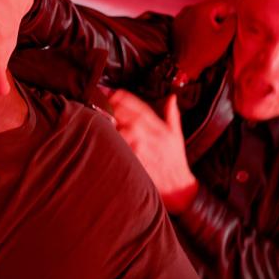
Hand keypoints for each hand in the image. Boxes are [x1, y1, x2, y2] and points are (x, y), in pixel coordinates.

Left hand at [109, 91, 198, 212]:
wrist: (177, 185)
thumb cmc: (175, 160)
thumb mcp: (177, 135)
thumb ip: (172, 114)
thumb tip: (171, 98)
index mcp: (159, 127)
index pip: (140, 106)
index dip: (125, 97)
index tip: (114, 93)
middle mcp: (150, 135)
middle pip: (128, 115)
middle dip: (115, 107)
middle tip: (104, 103)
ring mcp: (141, 148)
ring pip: (122, 130)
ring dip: (111, 123)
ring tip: (101, 118)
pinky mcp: (134, 160)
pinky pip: (119, 147)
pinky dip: (112, 140)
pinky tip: (104, 136)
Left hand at [172, 0, 235, 78]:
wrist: (184, 67)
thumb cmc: (205, 52)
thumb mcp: (225, 36)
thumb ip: (233, 20)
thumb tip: (233, 13)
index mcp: (202, 9)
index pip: (223, 5)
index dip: (227, 18)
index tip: (224, 31)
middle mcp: (189, 9)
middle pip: (211, 8)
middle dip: (216, 19)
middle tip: (216, 35)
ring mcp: (180, 16)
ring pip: (201, 14)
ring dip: (206, 23)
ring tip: (206, 37)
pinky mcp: (175, 25)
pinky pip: (190, 20)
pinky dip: (196, 26)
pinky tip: (197, 37)